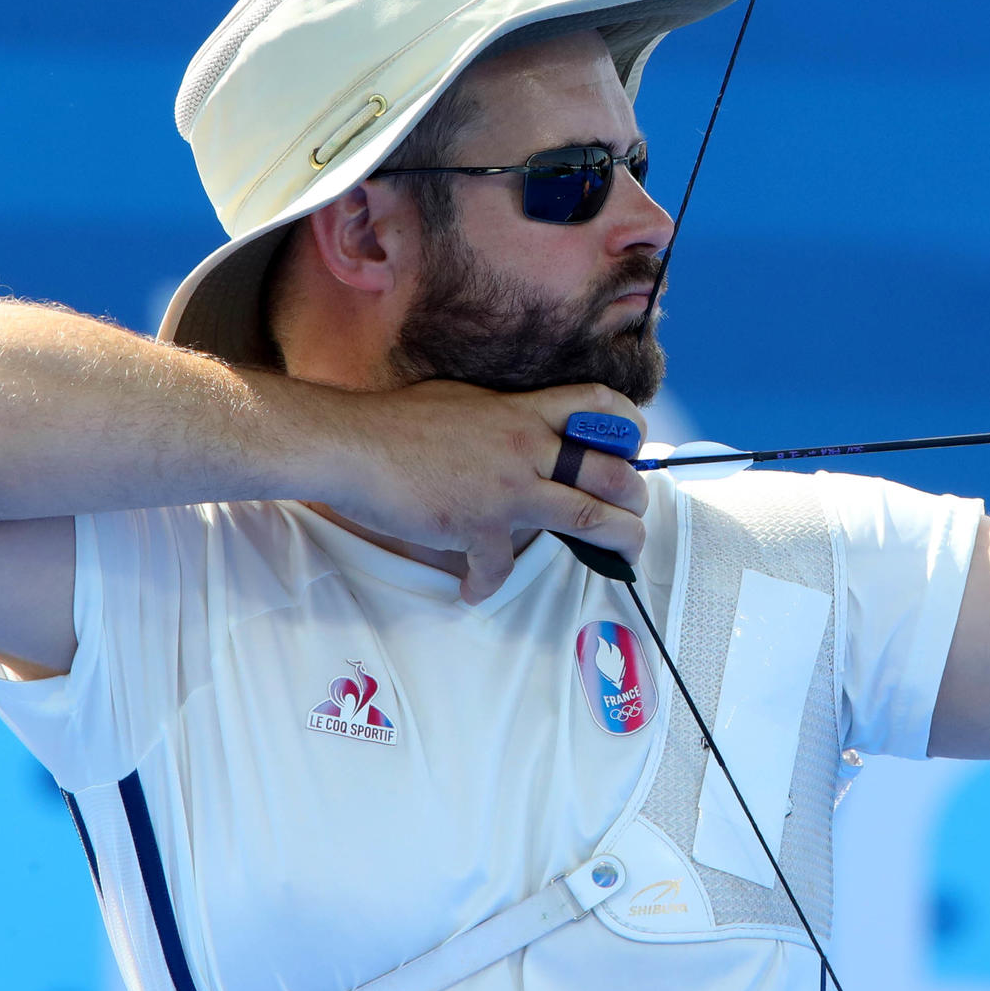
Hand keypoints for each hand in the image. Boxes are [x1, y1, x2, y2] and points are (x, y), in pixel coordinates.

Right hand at [321, 380, 650, 601]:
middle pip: (610, 470)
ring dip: (619, 541)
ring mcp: (507, 488)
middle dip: (637, 496)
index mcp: (522, 411)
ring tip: (625, 558)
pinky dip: (487, 583)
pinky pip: (501, 566)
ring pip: (588, 517)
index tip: (637, 445)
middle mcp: (525, 446)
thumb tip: (515, 428)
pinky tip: (474, 589)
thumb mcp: (464, 401)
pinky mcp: (479, 525)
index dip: (628, 424)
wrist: (352, 445)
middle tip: (637, 512)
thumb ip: (500, 417)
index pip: (597, 404)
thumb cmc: (398, 421)